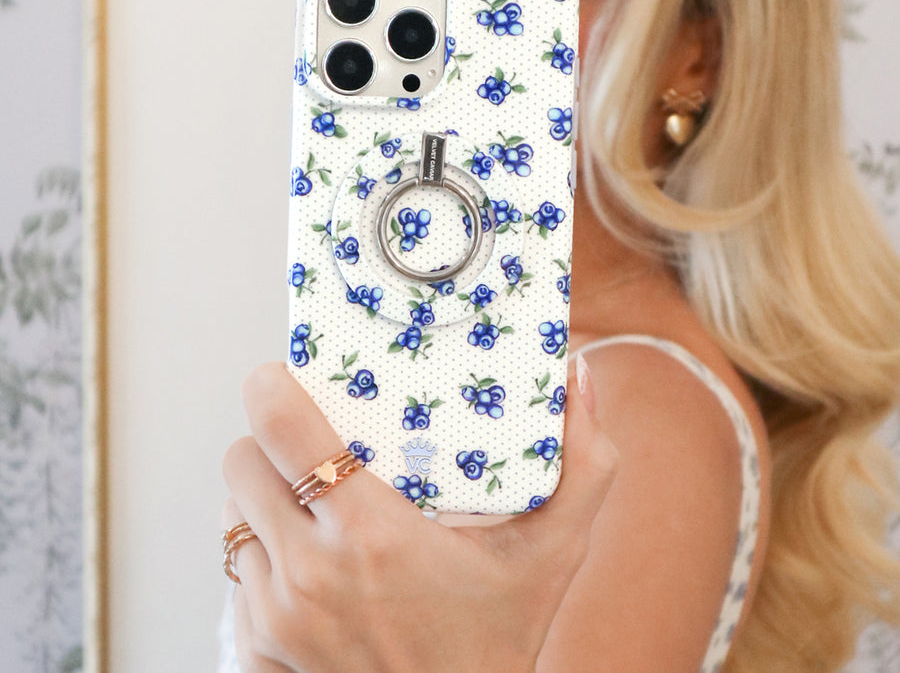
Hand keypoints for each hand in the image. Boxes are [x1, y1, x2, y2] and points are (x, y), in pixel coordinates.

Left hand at [222, 357, 616, 672]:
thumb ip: (584, 464)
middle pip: (241, 459)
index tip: (291, 378)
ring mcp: (277, 615)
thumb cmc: (501, 638)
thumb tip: (580, 372)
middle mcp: (309, 573)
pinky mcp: (259, 647)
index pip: (277, 425)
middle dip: (270, 440)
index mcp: (371, 533)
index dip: (273, 385)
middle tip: (314, 442)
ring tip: (313, 496)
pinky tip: (308, 554)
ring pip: (234, 513)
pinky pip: (238, 567)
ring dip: (265, 494)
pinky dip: (264, 548)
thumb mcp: (554, 553)